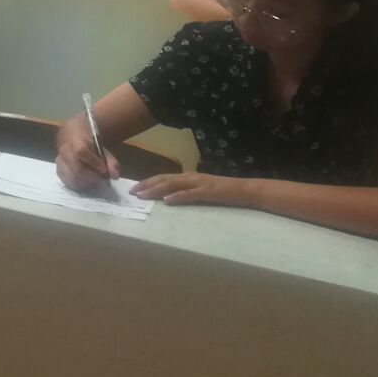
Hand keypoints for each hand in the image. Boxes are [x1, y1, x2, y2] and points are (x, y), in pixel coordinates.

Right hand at [54, 118, 118, 190]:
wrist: (70, 137)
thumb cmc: (88, 143)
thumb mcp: (101, 148)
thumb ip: (110, 161)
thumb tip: (115, 175)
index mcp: (75, 141)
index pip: (81, 152)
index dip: (94, 163)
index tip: (104, 170)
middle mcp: (64, 151)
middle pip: (77, 168)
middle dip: (93, 177)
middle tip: (102, 180)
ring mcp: (60, 162)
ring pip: (72, 178)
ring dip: (87, 183)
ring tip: (96, 182)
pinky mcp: (59, 171)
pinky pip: (68, 182)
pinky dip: (80, 185)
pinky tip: (87, 183)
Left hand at [131, 172, 250, 206]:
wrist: (245, 190)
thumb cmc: (223, 191)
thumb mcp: (201, 189)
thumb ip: (187, 190)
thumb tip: (169, 196)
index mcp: (188, 176)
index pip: (164, 177)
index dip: (148, 182)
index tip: (134, 187)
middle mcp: (191, 177)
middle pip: (164, 179)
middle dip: (147, 185)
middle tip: (132, 191)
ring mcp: (199, 183)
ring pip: (173, 185)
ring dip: (156, 189)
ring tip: (144, 195)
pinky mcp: (208, 192)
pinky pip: (190, 194)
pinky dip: (178, 196)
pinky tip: (167, 200)